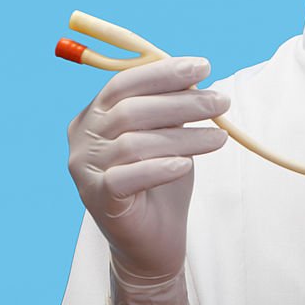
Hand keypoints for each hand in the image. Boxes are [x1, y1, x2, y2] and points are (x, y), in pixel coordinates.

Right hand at [67, 56, 228, 304]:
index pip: (124, 82)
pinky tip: (186, 165)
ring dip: (184, 137)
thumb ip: (171, 105)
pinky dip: (159, 167)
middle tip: (222, 103)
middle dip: (183, 103)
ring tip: (220, 138)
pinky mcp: (97, 199)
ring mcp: (85, 170)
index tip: (204, 66)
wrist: (153, 239)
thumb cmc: (161, 177)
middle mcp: (83, 138)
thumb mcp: (167, 133)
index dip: (164, 72)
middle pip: (132, 110)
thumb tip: (196, 74)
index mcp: (94, 114)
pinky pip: (126, 177)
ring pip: (135, 143)